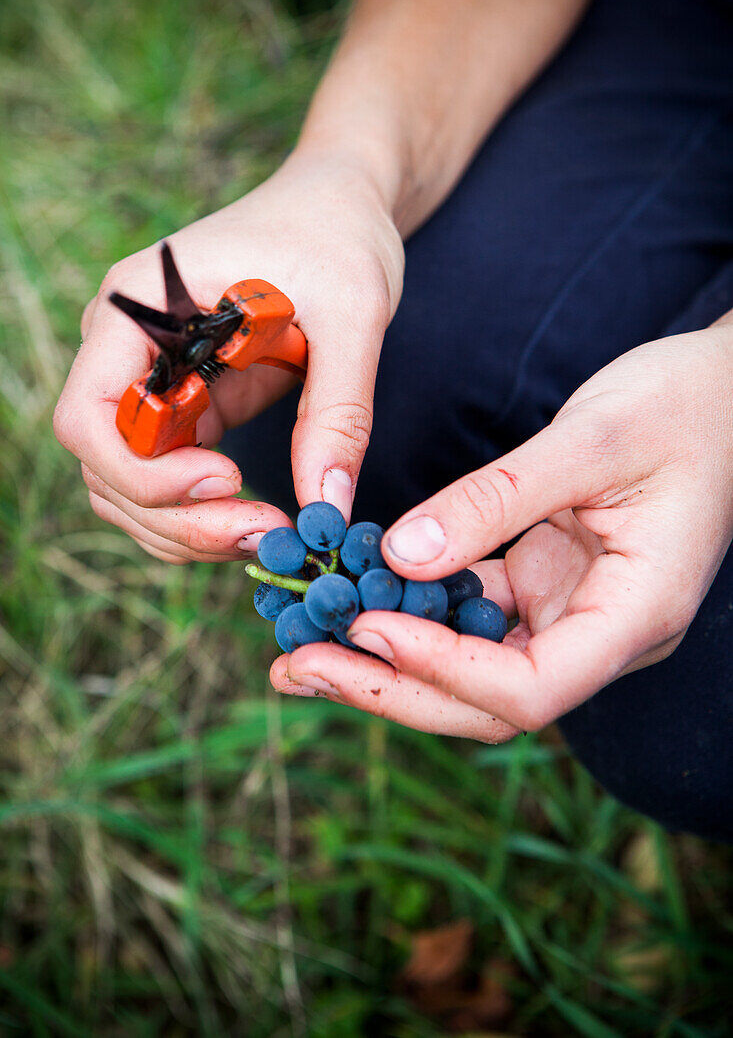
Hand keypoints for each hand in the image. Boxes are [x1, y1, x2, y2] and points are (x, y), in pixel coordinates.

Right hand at [53, 151, 403, 561]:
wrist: (341, 207)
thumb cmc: (338, 235)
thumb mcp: (353, 313)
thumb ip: (339, 411)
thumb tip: (328, 508)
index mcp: (139, 305)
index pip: (90, 415)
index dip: (142, 471)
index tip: (227, 481)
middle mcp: (128, 349)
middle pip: (107, 467)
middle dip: (178, 517)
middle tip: (266, 534)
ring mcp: (153, 382)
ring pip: (132, 488)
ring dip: (189, 529)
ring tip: (272, 534)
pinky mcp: (189, 407)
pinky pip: (171, 481)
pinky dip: (205, 516)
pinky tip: (263, 521)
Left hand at [274, 327, 732, 740]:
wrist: (724, 391)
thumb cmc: (682, 407)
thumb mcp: (590, 441)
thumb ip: (497, 502)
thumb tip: (401, 555)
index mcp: (634, 614)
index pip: (529, 687)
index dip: (442, 668)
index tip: (364, 624)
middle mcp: (601, 633)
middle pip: (487, 701)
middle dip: (391, 689)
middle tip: (297, 669)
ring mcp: (571, 613)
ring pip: (471, 670)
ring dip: (388, 662)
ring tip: (298, 651)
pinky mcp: (545, 585)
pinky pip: (471, 617)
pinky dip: (411, 613)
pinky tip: (351, 600)